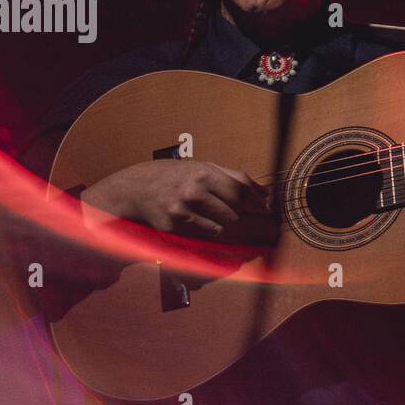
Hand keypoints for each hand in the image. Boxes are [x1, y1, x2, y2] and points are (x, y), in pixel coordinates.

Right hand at [80, 159, 277, 243]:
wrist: (137, 188)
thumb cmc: (176, 176)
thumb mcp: (203, 167)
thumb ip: (234, 178)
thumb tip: (266, 193)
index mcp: (203, 174)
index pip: (241, 191)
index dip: (257, 203)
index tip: (266, 210)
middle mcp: (193, 192)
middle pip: (234, 212)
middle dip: (247, 218)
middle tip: (254, 222)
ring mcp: (182, 212)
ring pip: (222, 228)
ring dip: (229, 228)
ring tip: (227, 223)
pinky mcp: (174, 228)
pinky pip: (204, 238)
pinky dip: (211, 236)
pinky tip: (208, 228)